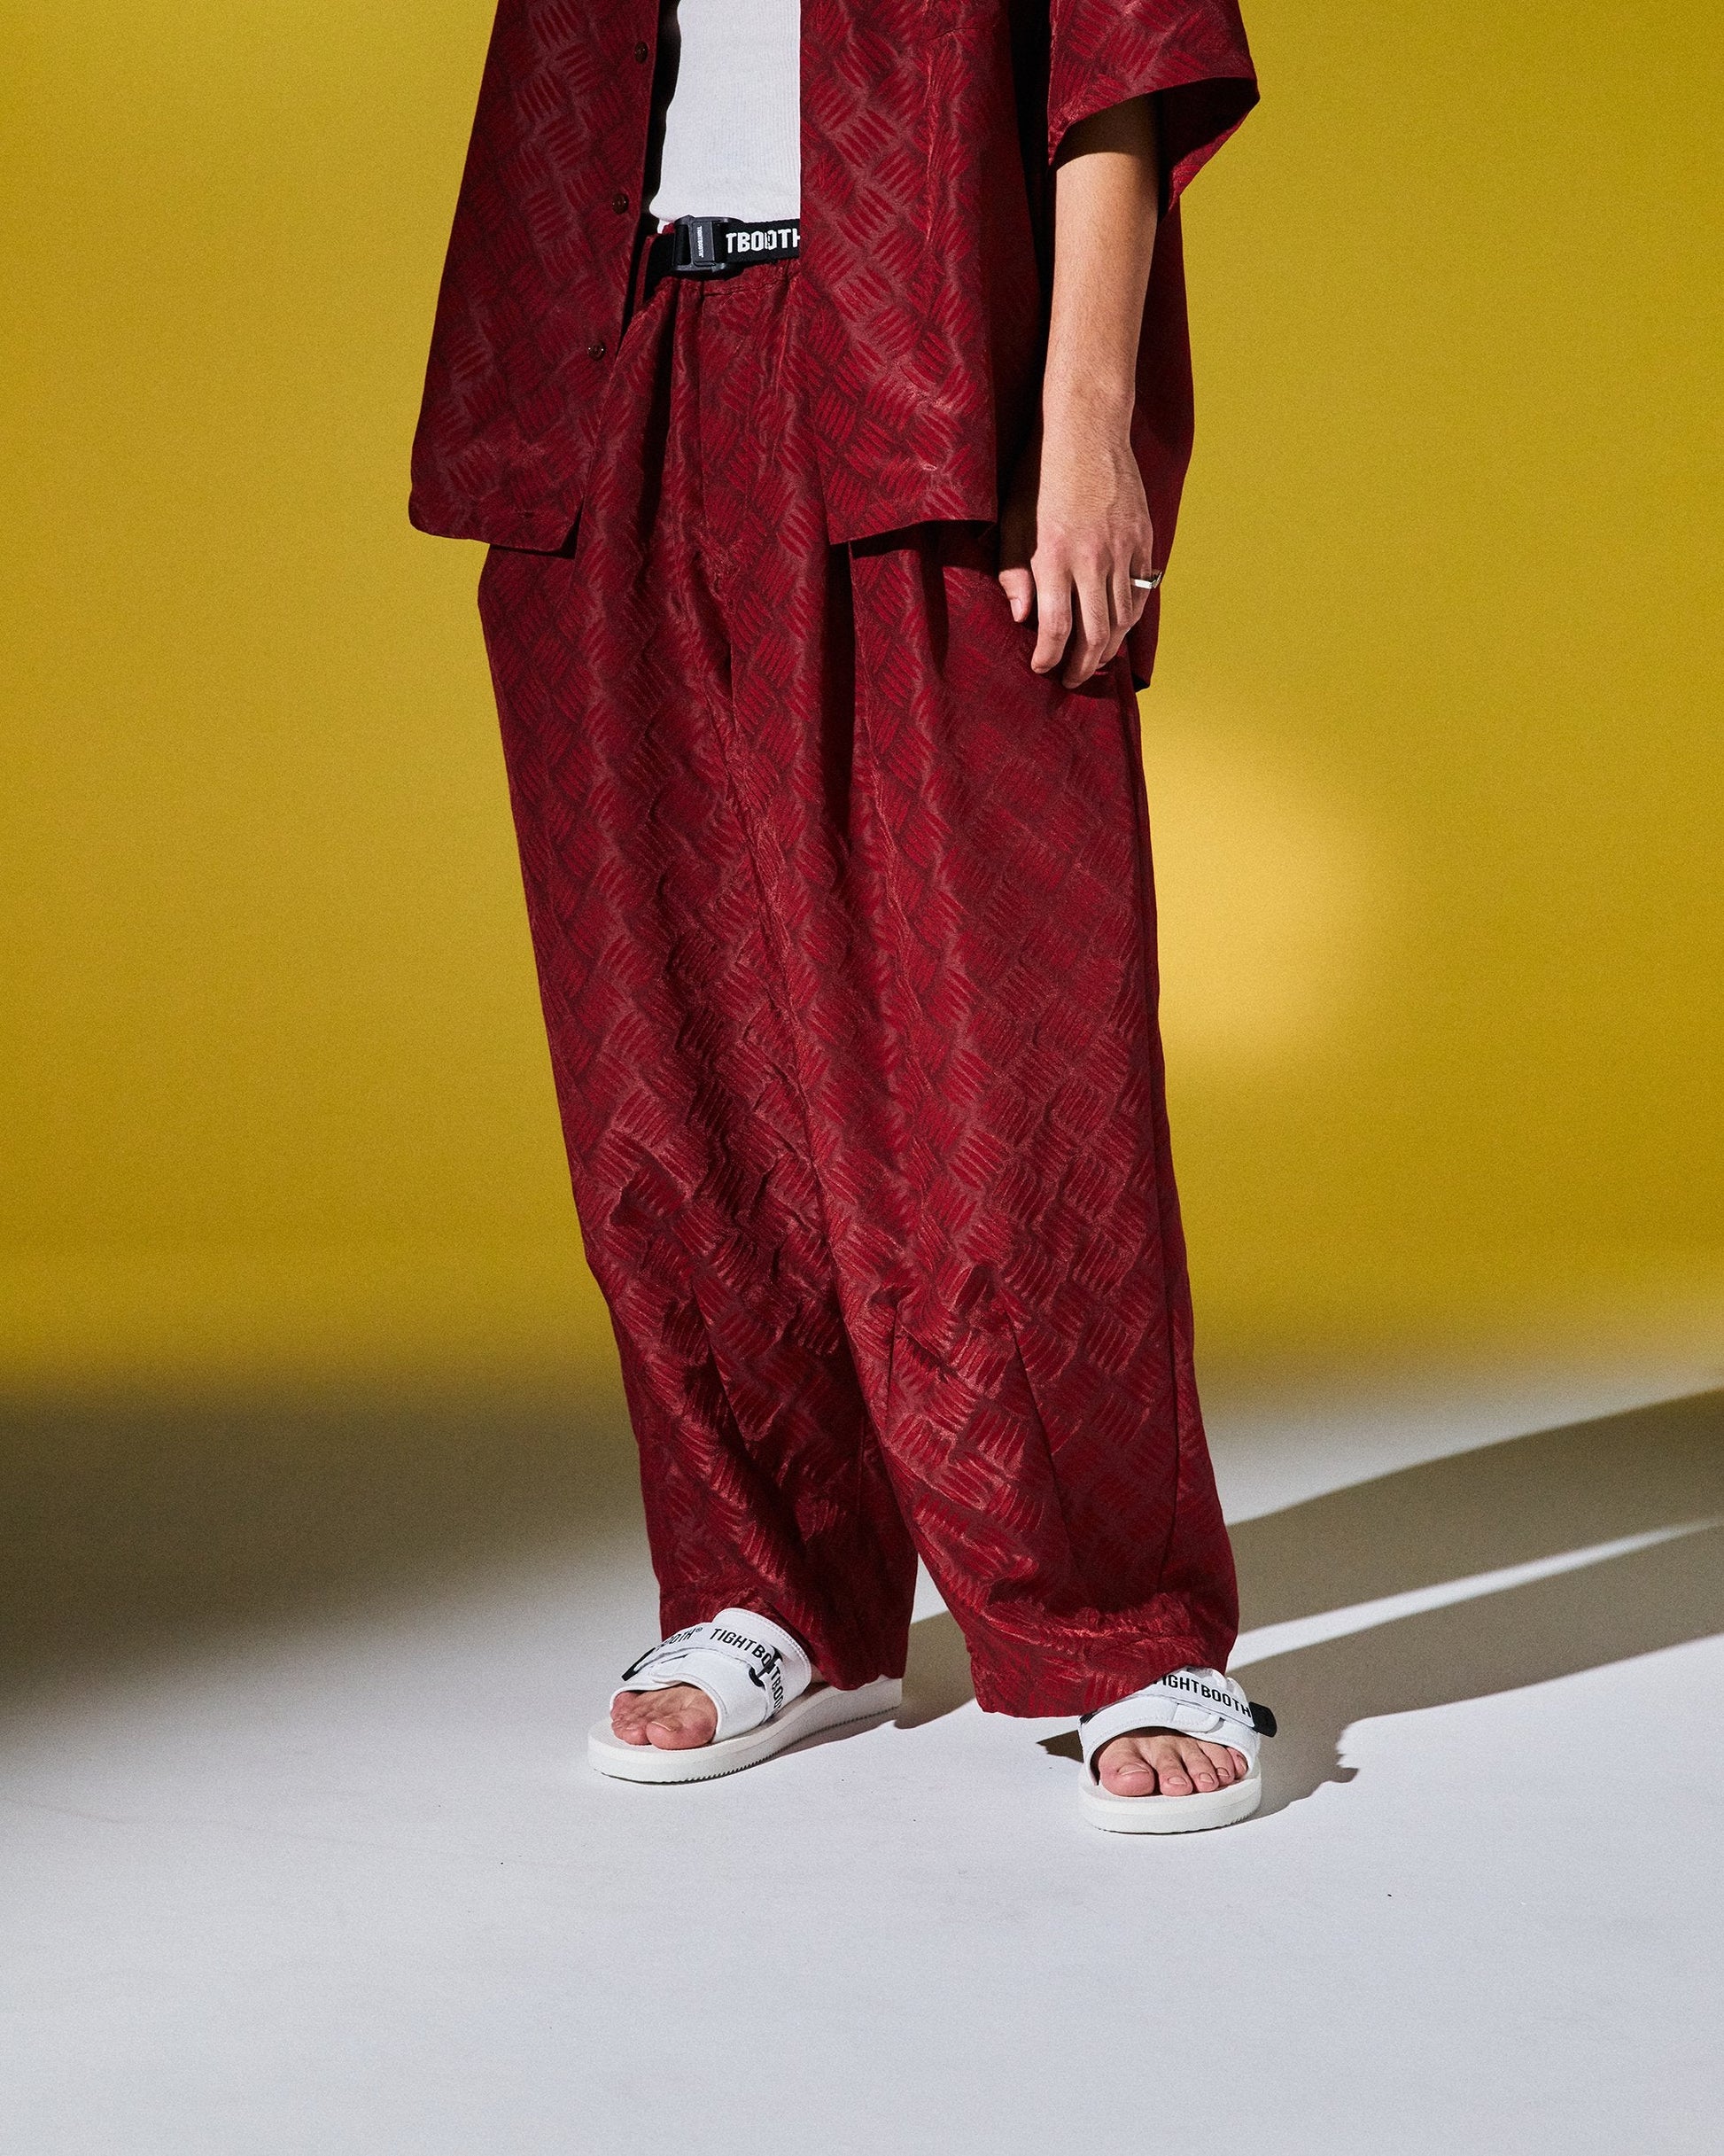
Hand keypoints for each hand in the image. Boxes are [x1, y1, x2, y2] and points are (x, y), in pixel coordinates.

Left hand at [997, 411, 1155, 688]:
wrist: (1086, 429)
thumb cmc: (1039, 475)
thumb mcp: (1012, 522)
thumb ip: (1013, 573)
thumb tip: (1020, 618)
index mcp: (1055, 557)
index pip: (1056, 628)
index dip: (1049, 657)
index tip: (1041, 668)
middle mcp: (1092, 559)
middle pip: (1094, 634)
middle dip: (1083, 665)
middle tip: (1072, 680)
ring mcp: (1123, 550)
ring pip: (1122, 618)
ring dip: (1109, 647)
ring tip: (1096, 660)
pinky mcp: (1143, 539)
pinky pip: (1141, 591)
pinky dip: (1130, 616)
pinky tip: (1118, 626)